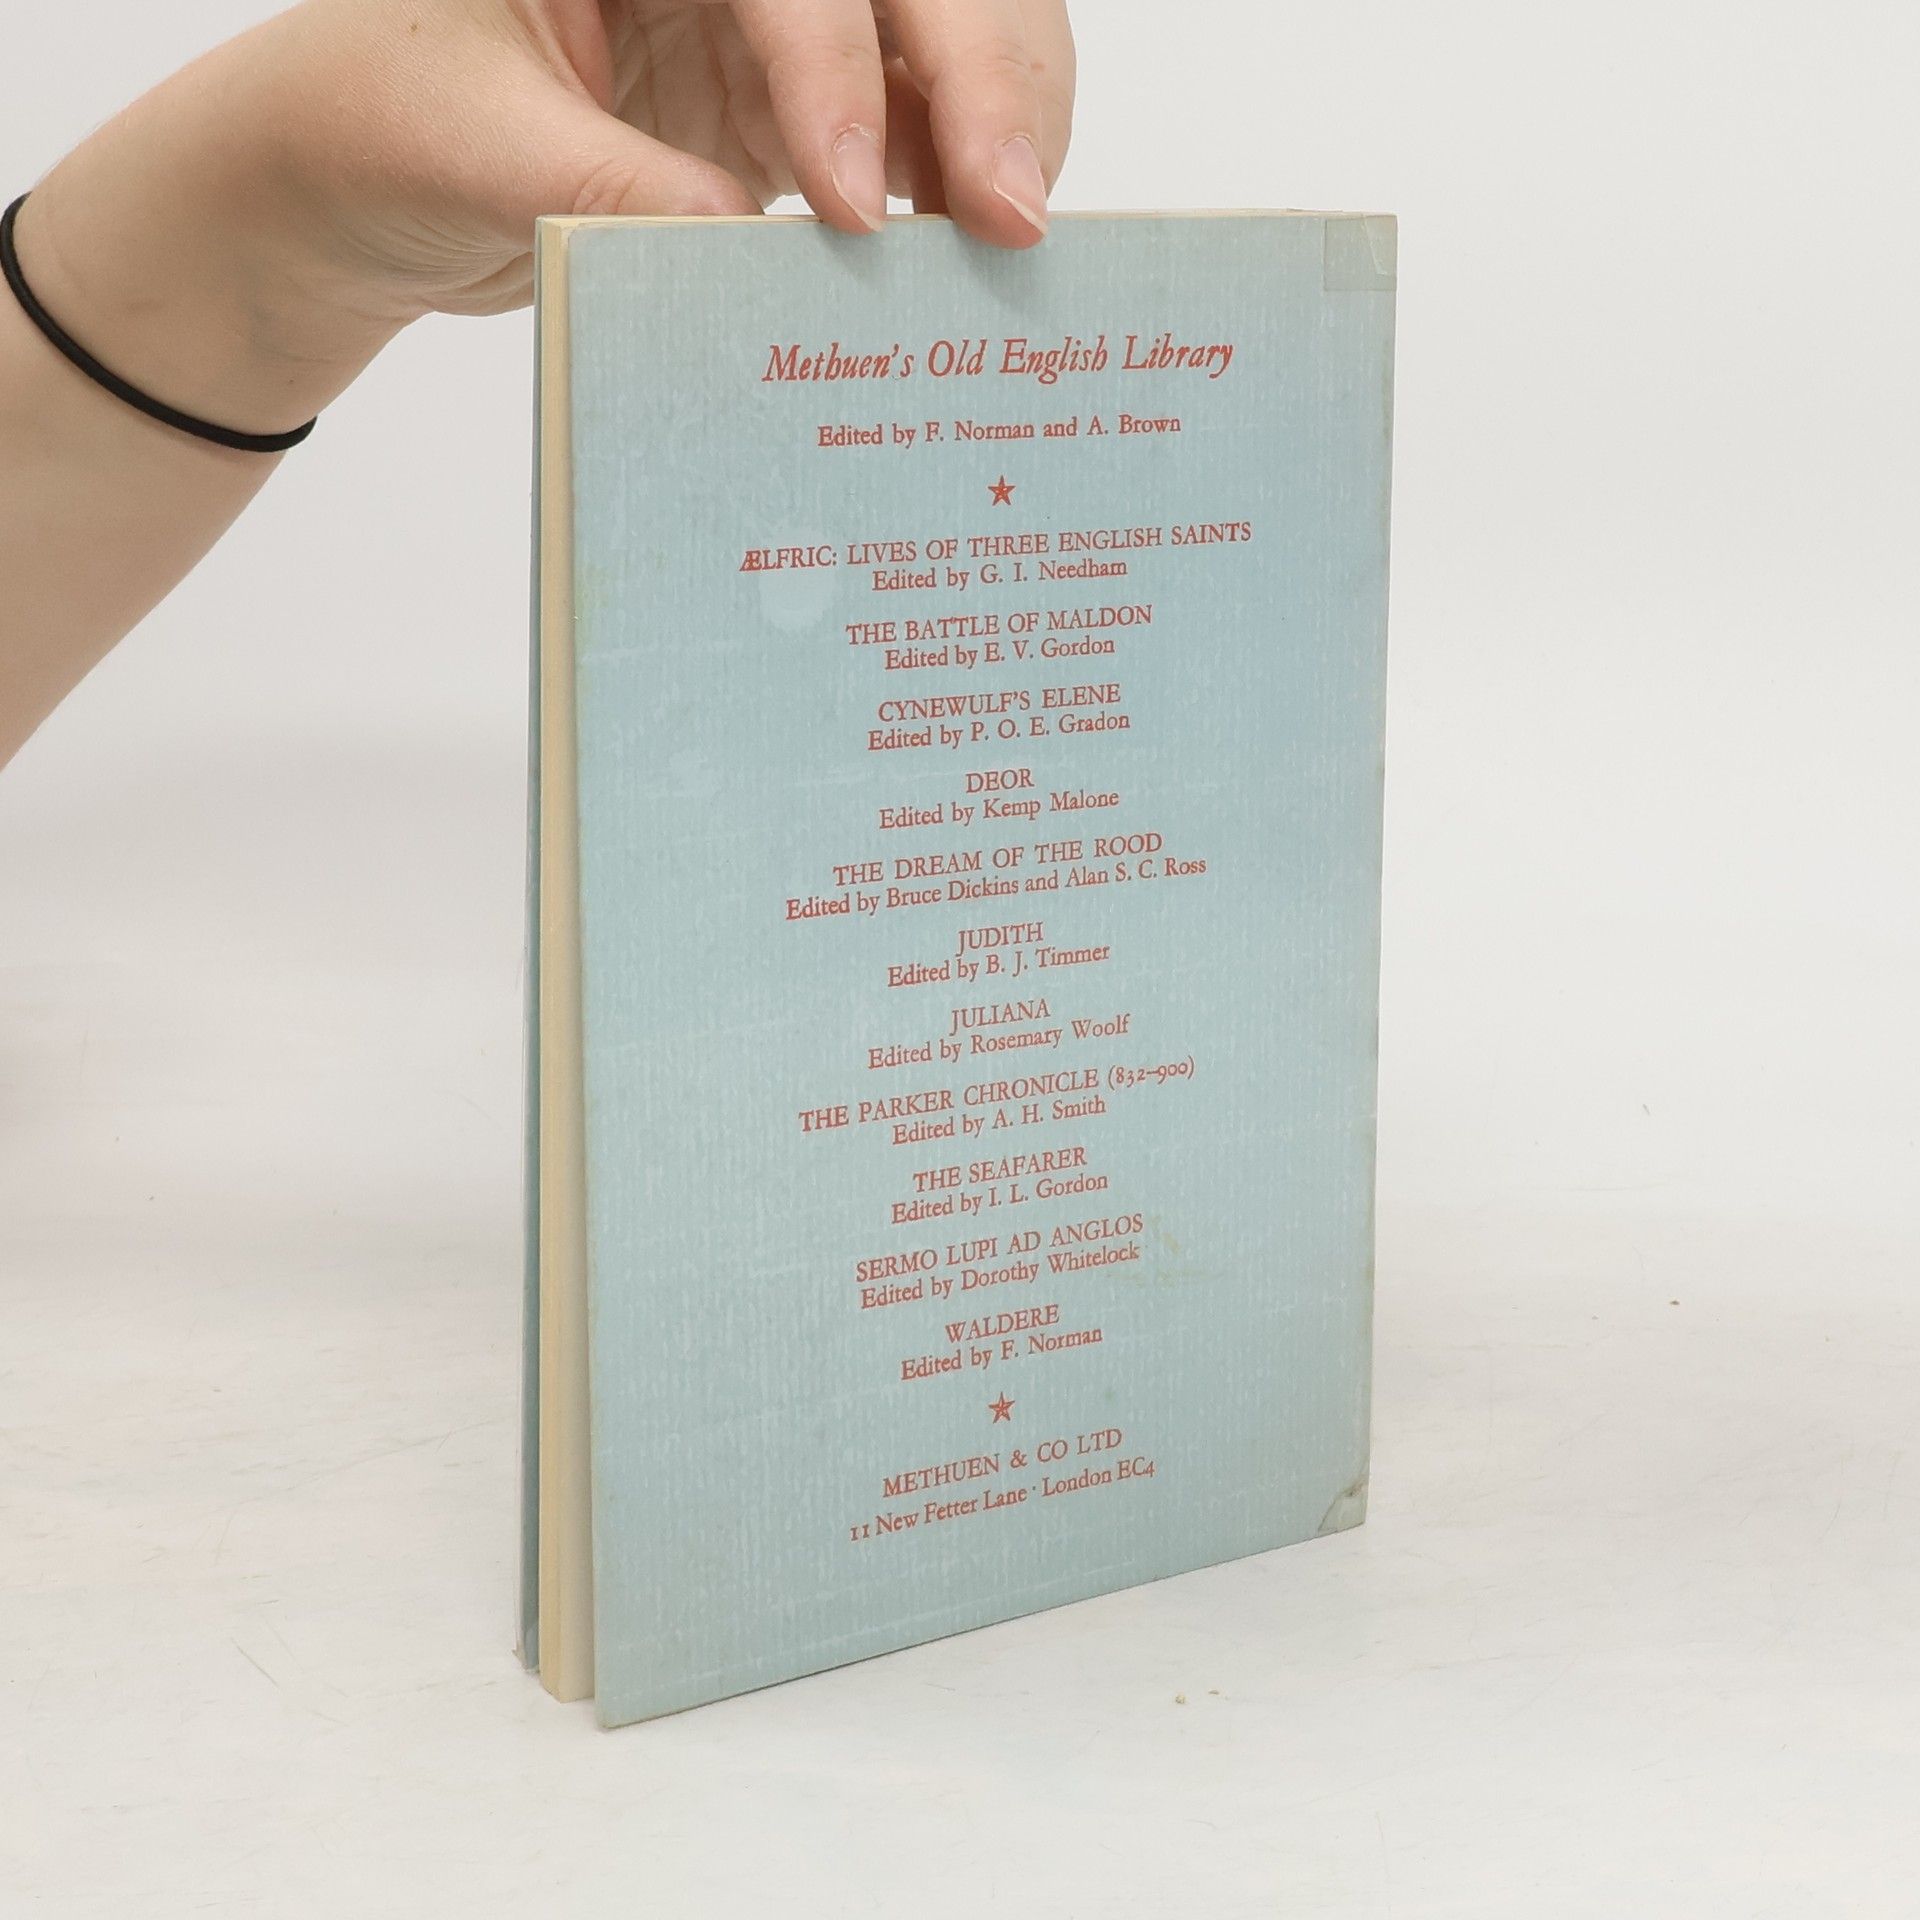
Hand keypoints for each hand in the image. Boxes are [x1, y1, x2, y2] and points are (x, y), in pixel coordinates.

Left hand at [19, 0, 1074, 433]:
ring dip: (1000, 121)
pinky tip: (979, 243)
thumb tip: (740, 244)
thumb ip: (604, 185)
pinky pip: (918, 124)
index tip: (851, 200)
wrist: (363, 187)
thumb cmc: (379, 126)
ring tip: (1018, 234)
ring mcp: (776, 24)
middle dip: (978, 78)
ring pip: (945, 33)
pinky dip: (964, 177)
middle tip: (1011, 212)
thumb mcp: (468, 146)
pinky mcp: (801, 106)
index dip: (835, 68)